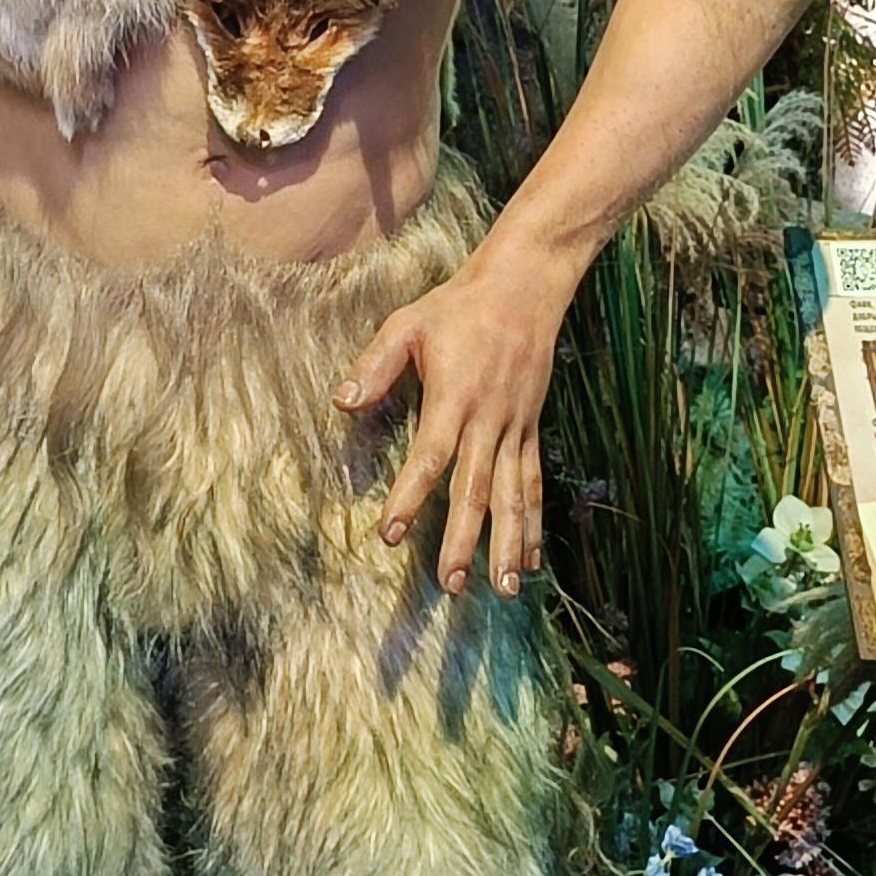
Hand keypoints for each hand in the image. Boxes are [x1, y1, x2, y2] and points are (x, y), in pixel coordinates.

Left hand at [335, 250, 569, 597]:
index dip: (409, 496)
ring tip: (504, 589)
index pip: (430, 456)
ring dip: (509, 544)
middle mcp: (488, 419)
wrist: (525, 286)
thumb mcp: (408, 324)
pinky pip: (532, 482)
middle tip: (451, 584)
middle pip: (475, 489)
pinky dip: (534, 523)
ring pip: (512, 495)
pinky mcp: (532, 428)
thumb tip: (340, 403)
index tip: (390, 533)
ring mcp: (515, 427)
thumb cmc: (459, 305)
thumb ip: (375, 366)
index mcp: (454, 396)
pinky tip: (532, 560)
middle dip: (463, 539)